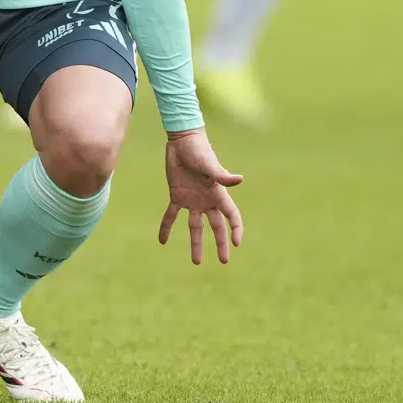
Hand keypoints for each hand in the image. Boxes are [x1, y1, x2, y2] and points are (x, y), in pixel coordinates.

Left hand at [159, 128, 243, 263]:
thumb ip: (222, 175)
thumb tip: (240, 179)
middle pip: (216, 227)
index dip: (236, 229)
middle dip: (220, 244)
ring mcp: (192, 200)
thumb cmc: (199, 151)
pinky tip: (162, 241)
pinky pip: (171, 215)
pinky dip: (167, 227)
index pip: (232, 216)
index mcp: (218, 194)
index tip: (236, 244)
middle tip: (223, 261)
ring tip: (196, 261)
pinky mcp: (176, 195)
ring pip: (195, 227)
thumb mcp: (210, 164)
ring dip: (196, 243)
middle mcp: (207, 200)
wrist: (181, 141)